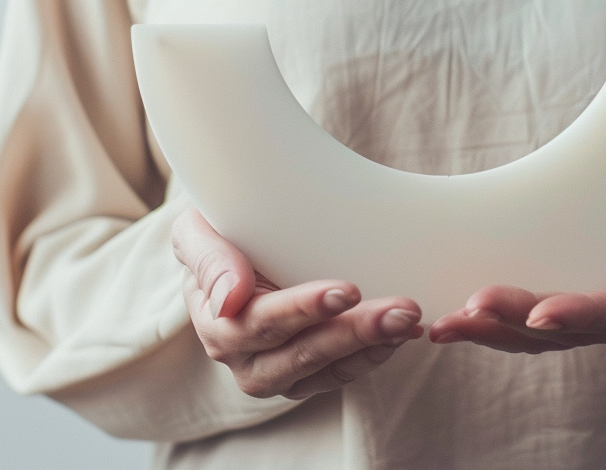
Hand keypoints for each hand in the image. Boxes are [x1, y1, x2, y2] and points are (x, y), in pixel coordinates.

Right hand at [171, 208, 423, 399]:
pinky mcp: (307, 374)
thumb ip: (209, 261)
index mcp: (216, 322)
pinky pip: (343, 373)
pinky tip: (405, 331)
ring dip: (372, 346)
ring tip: (408, 319)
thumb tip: (229, 301)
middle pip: (301, 354)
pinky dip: (376, 353)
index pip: (260, 323)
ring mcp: (278, 370)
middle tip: (400, 310)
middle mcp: (243, 357)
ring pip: (328, 368)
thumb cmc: (218, 231)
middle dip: (353, 333)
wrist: (234, 243)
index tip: (347, 291)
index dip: (303, 310)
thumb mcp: (197, 232)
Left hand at [427, 175, 605, 358]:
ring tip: (441, 326)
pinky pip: (517, 326)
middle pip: (563, 331)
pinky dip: (480, 326)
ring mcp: (586, 321)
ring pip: (531, 336)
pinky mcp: (557, 314)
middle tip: (472, 307)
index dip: (585, 314)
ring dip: (486, 331)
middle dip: (515, 321)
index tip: (546, 314)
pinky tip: (440, 324)